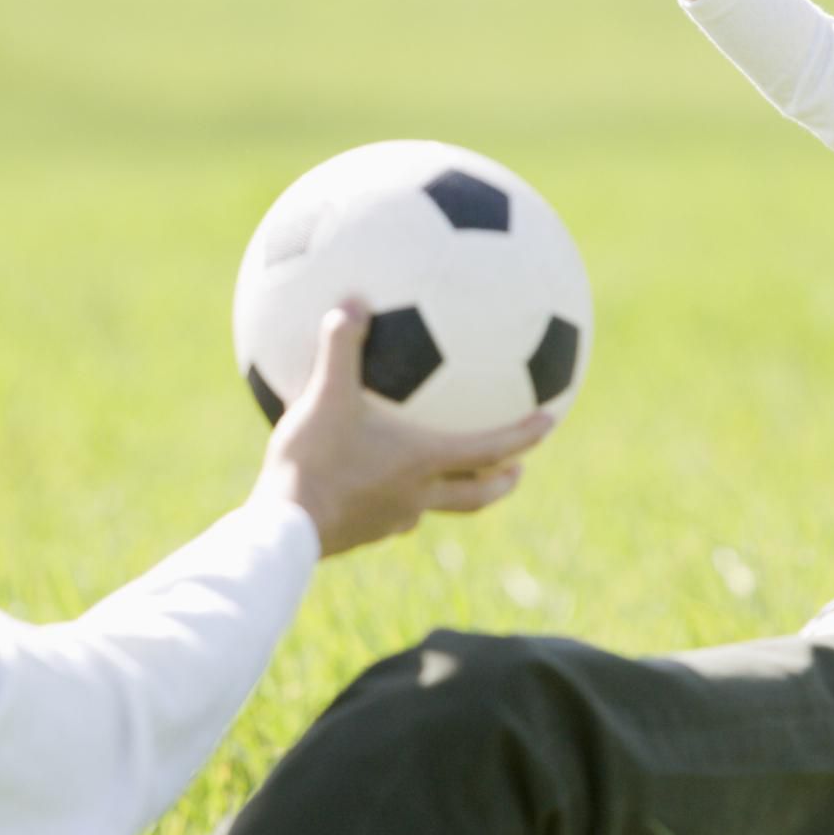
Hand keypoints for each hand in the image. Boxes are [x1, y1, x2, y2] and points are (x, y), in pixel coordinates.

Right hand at [252, 302, 554, 556]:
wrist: (282, 530)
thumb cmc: (312, 463)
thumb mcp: (323, 397)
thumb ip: (340, 347)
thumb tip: (352, 301)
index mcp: (424, 461)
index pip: (492, 448)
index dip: (526, 435)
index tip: (551, 420)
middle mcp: (418, 496)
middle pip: (478, 494)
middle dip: (502, 479)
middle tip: (517, 466)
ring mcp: (391, 520)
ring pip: (435, 506)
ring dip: (452, 491)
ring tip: (448, 474)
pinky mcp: (362, 533)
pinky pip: (390, 512)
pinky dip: (396, 496)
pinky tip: (373, 480)